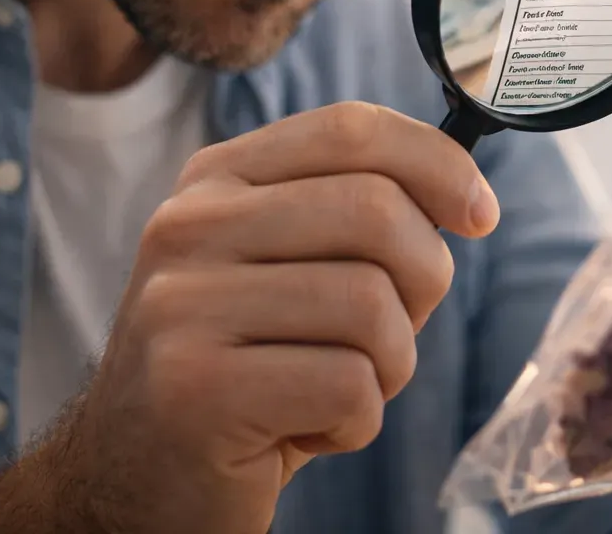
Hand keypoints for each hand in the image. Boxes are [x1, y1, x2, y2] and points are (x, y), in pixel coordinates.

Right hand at [41, 102, 499, 533]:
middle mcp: (189, 228)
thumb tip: (466, 198)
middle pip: (375, 211)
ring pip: (371, 304)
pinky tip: (309, 430)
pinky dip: (357, 421)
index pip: (349, 130)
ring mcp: (183, 306)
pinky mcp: (195, 390)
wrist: (132, 481)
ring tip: (341, 388)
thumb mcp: (284, 269)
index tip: (479, 214)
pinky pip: (348, 385)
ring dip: (389, 364)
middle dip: (423, 280)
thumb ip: (351, 217)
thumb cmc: (244, 369)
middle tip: (393, 334)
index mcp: (215, 182)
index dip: (438, 163)